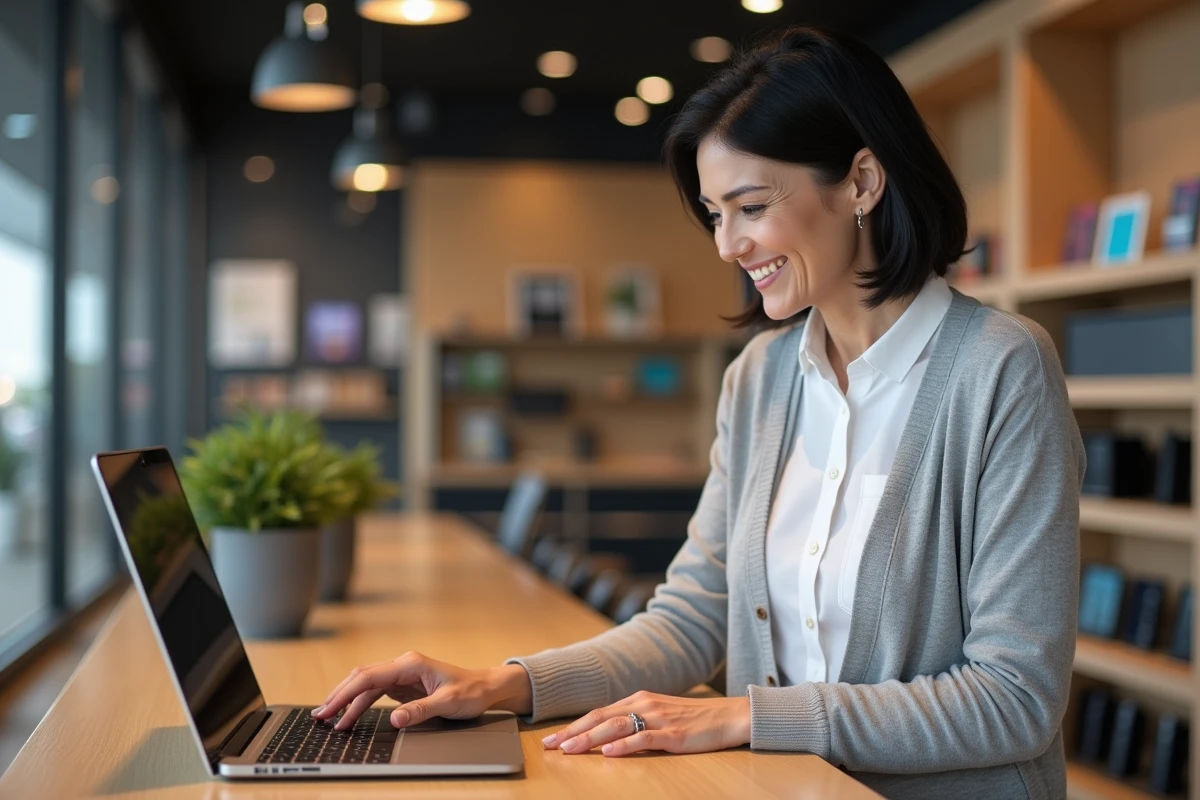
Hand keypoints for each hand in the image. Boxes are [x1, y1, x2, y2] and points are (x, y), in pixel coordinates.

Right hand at [310, 651, 532, 729]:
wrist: (486, 687)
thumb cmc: (471, 692)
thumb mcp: (448, 703)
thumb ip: (420, 710)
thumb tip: (395, 719)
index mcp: (410, 664)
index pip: (369, 677)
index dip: (346, 693)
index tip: (330, 708)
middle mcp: (403, 665)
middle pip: (362, 677)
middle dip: (339, 695)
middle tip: (319, 715)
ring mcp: (402, 675)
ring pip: (366, 685)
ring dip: (348, 702)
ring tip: (330, 721)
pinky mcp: (404, 685)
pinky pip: (375, 693)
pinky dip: (360, 704)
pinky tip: (350, 717)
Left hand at [542, 691, 750, 756]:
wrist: (728, 715)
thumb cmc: (694, 719)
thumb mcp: (660, 714)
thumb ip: (636, 720)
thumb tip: (607, 735)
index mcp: (639, 699)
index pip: (598, 712)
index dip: (574, 725)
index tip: (552, 738)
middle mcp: (644, 704)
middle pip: (600, 718)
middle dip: (573, 732)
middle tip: (550, 745)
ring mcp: (658, 718)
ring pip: (616, 726)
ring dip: (590, 739)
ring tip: (569, 749)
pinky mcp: (673, 734)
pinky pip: (644, 739)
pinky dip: (624, 745)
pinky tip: (608, 753)